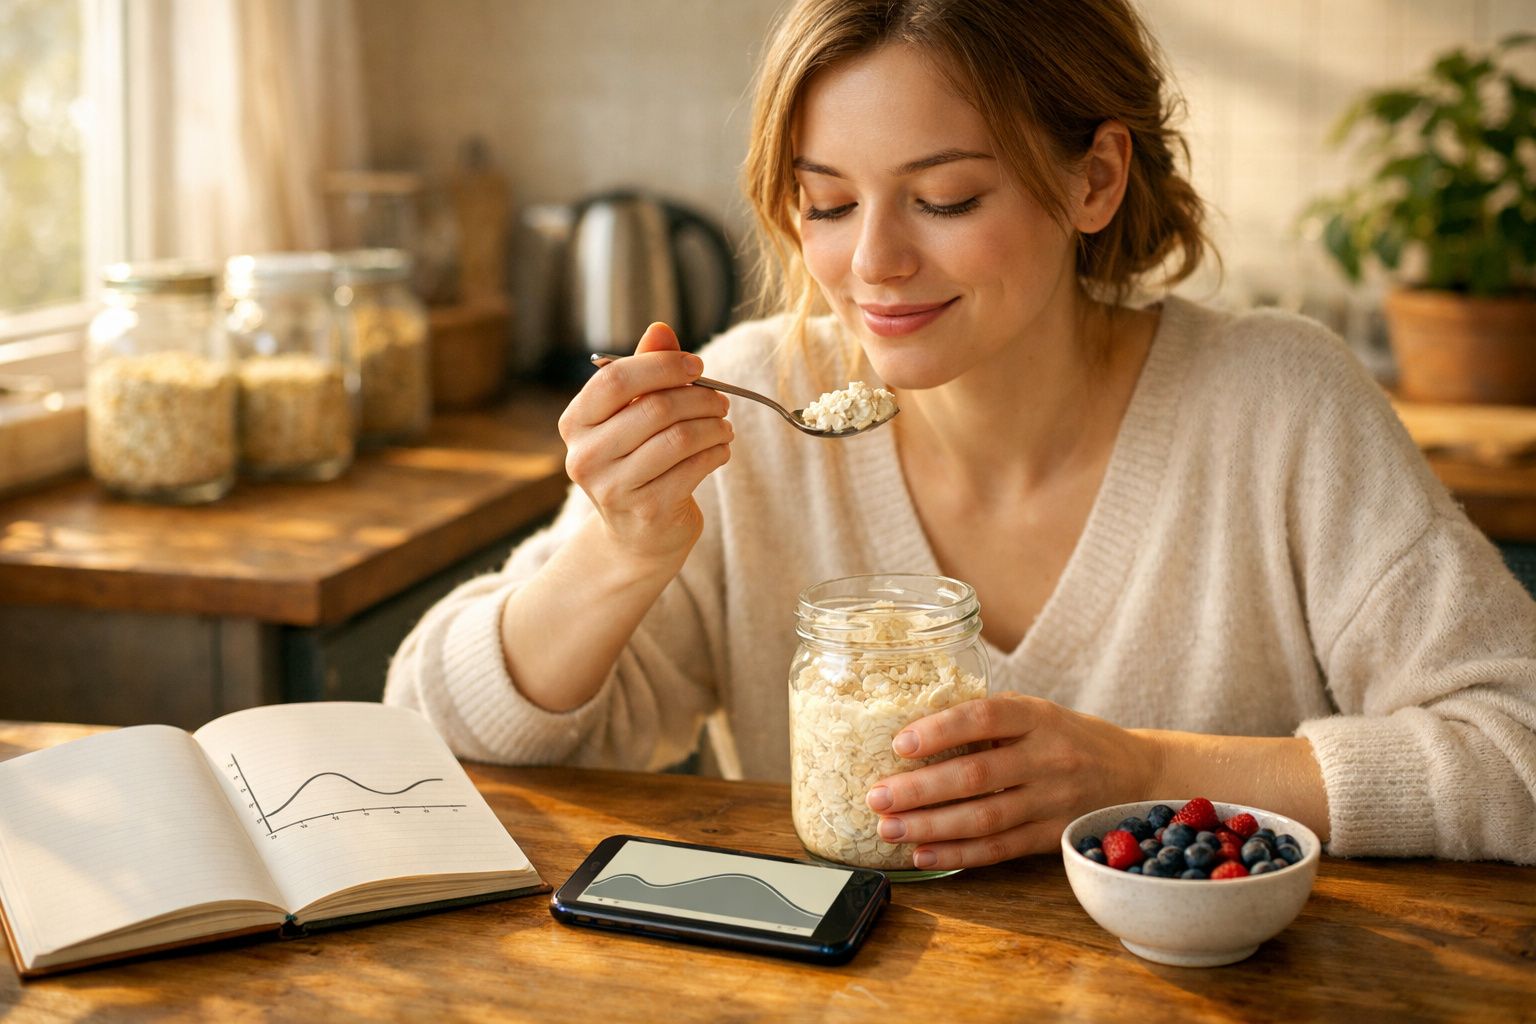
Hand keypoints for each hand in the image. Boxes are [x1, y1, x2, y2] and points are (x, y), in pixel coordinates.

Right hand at [559, 322, 732, 562]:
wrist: (637, 535)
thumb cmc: (637, 461)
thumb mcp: (633, 414)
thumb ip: (645, 371)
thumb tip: (660, 328)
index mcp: (575, 423)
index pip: (616, 379)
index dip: (663, 366)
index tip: (697, 365)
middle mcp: (585, 457)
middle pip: (655, 408)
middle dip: (699, 398)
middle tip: (720, 400)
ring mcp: (614, 488)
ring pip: (679, 438)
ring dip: (714, 426)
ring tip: (723, 425)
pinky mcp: (647, 511)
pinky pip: (694, 467)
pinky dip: (716, 452)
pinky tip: (720, 450)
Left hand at [864, 693, 1158, 869]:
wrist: (1134, 774)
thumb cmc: (1066, 737)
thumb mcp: (1035, 712)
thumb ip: (986, 719)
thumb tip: (911, 729)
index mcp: (1037, 717)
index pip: (985, 717)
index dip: (941, 730)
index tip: (899, 743)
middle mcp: (1048, 758)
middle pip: (977, 775)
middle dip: (920, 789)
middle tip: (876, 796)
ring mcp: (1053, 801)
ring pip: (984, 818)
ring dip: (930, 826)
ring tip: (888, 828)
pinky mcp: (1053, 837)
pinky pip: (999, 849)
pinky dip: (958, 854)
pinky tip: (923, 853)